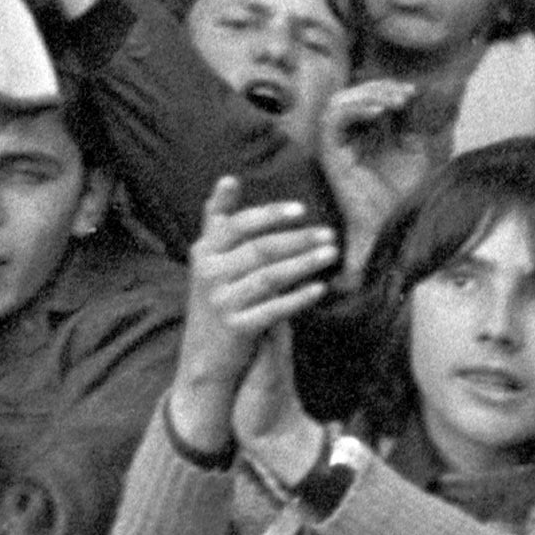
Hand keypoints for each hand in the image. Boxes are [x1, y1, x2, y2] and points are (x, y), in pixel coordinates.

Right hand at [172, 179, 346, 420]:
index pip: (238, 224)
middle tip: (330, 233)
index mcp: (204, 250)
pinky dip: (298, 298)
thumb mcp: (209, 258)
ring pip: (269, 276)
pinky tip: (320, 289)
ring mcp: (222, 301)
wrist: (203, 357)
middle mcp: (209, 273)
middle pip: (259, 249)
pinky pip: (273, 309)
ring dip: (304, 263)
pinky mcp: (236, 328)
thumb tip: (229, 177)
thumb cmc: (216, 298)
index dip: (269, 215)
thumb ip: (219, 222)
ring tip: (331, 254)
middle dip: (297, 239)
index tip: (301, 209)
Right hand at [316, 80, 431, 259]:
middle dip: (378, 89)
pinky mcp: (329, 154)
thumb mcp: (414, 151)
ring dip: (366, 96)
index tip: (412, 92)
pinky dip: (354, 111)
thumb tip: (410, 94)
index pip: (365, 98)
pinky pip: (333, 121)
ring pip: (338, 103)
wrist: (393, 224)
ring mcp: (335, 145)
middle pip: (351, 96)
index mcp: (363, 134)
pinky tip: (378, 113)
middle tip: (404, 94)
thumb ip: (408, 124)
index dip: (386, 89)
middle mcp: (346, 136)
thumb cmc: (403, 194)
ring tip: (393, 102)